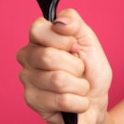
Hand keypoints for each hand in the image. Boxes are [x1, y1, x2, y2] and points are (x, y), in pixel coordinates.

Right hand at [16, 8, 111, 123]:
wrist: (96, 103)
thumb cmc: (91, 73)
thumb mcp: (90, 43)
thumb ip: (76, 24)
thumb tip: (61, 20)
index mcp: (39, 39)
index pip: (38, 29)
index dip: (63, 40)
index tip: (74, 47)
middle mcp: (28, 57)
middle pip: (48, 57)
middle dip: (76, 66)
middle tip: (79, 71)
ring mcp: (27, 80)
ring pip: (58, 80)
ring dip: (80, 86)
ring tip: (78, 87)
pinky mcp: (32, 101)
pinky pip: (62, 100)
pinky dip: (79, 102)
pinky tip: (75, 102)